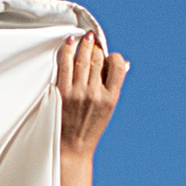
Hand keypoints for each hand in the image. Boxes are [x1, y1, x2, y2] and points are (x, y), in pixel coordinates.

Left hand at [57, 32, 127, 161]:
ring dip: (83, 44)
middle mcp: (96, 93)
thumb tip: (123, 64)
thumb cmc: (90, 128)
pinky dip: (67, 50)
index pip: (117, 66)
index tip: (108, 55)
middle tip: (92, 40)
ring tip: (84, 37)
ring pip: (82, 59)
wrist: (72, 148)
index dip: (113, 56)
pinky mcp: (63, 92)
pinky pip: (65, 65)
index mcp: (111, 98)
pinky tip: (69, 42)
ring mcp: (78, 92)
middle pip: (98, 59)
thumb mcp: (108, 109)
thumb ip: (114, 86)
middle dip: (96, 47)